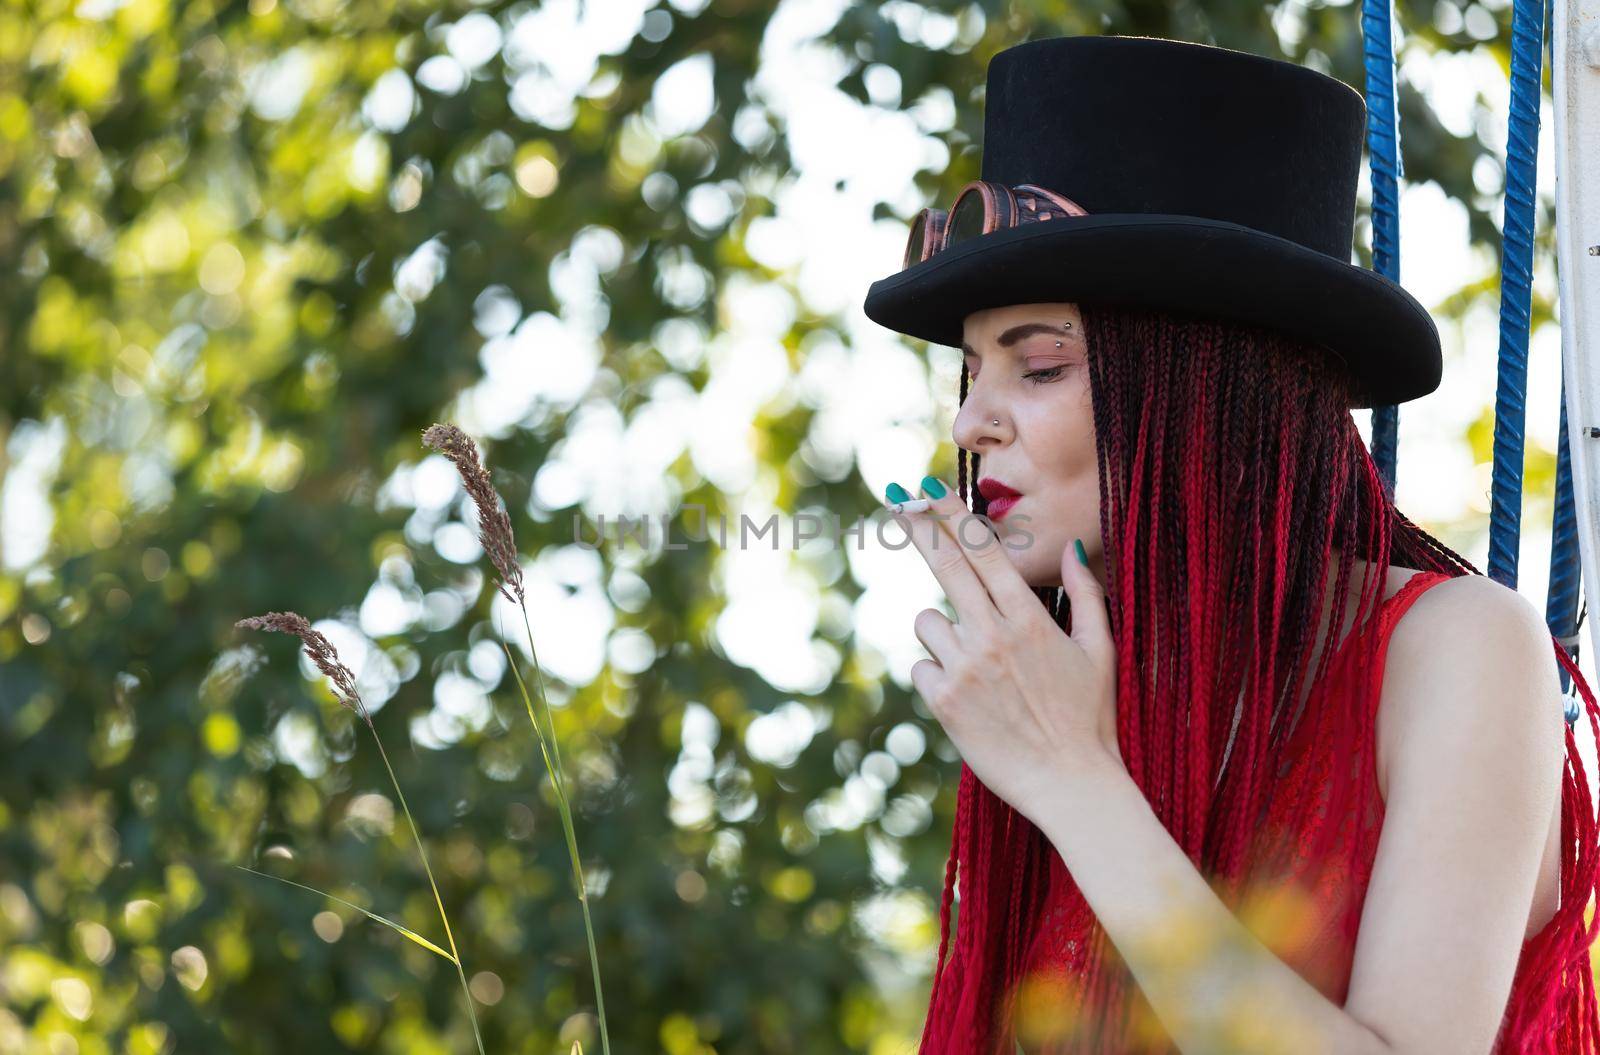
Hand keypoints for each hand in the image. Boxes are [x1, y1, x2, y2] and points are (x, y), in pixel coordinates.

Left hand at [888, 476, 1122, 820]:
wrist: (1071, 786)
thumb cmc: (1091, 720)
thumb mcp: (1101, 652)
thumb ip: (1087, 596)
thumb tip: (1072, 549)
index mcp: (1031, 619)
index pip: (984, 552)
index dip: (953, 516)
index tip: (928, 491)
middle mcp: (993, 635)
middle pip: (946, 565)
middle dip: (919, 527)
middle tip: (897, 501)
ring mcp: (965, 668)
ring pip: (927, 623)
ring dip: (942, 634)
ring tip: (979, 670)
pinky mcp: (944, 701)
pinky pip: (921, 668)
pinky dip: (936, 676)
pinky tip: (969, 699)